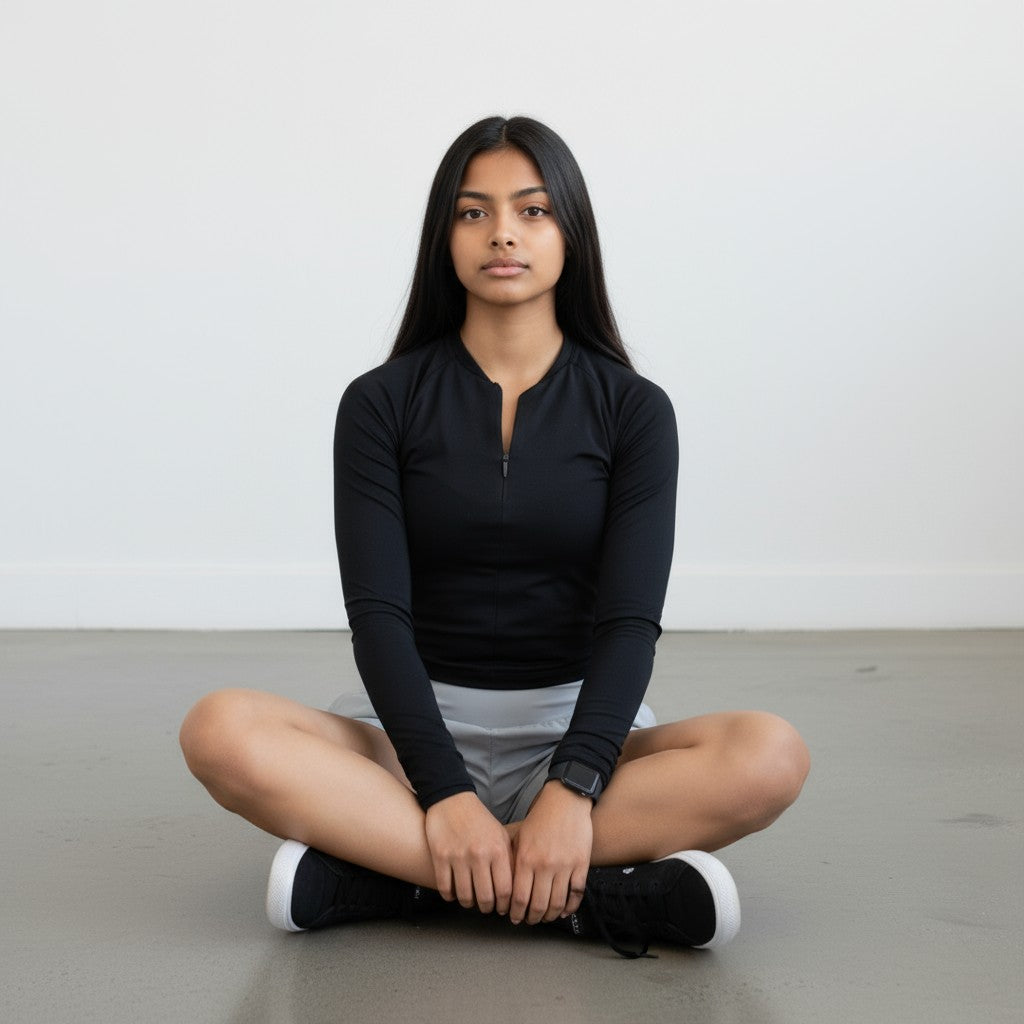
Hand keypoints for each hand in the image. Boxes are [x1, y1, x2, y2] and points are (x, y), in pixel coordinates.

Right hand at [424, 792, 513, 914]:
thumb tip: (515, 888)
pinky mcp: (440, 857)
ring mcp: (458, 856)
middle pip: (485, 897)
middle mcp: (479, 854)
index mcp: (497, 850)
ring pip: (464, 896)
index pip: (506, 890)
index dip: (505, 905)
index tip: (502, 908)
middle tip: (486, 907)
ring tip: (470, 901)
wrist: (452, 799)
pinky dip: (450, 895)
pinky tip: (453, 893)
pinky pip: (445, 888)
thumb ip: (508, 859)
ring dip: (468, 903)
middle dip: (487, 908)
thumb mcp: (500, 835)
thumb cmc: (479, 820)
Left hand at [509, 781, 593, 924]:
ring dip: (550, 916)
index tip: (515, 917)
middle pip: (538, 905)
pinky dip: (570, 907)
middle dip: (532, 918)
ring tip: (546, 917)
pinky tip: (564, 910)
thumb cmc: (541, 817)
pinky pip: (576, 894)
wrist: (566, 800)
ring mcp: (565, 866)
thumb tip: (507, 887)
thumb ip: (514, 861)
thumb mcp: (520, 836)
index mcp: (526, 858)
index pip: (519, 898)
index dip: (517, 912)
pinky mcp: (581, 864)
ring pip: (558, 903)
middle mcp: (545, 865)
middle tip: (530, 920)